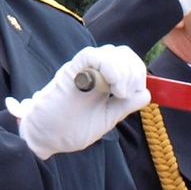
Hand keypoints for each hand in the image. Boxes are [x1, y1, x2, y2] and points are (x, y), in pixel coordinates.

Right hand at [6, 45, 150, 159]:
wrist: (45, 137)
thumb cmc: (69, 128)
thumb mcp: (106, 119)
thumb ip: (124, 106)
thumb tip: (146, 93)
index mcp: (104, 80)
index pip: (128, 61)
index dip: (138, 73)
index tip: (136, 93)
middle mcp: (94, 71)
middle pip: (122, 53)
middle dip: (134, 71)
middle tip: (126, 94)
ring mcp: (82, 70)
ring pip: (110, 52)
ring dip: (123, 71)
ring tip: (119, 92)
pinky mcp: (70, 72)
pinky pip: (90, 55)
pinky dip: (107, 65)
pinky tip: (112, 84)